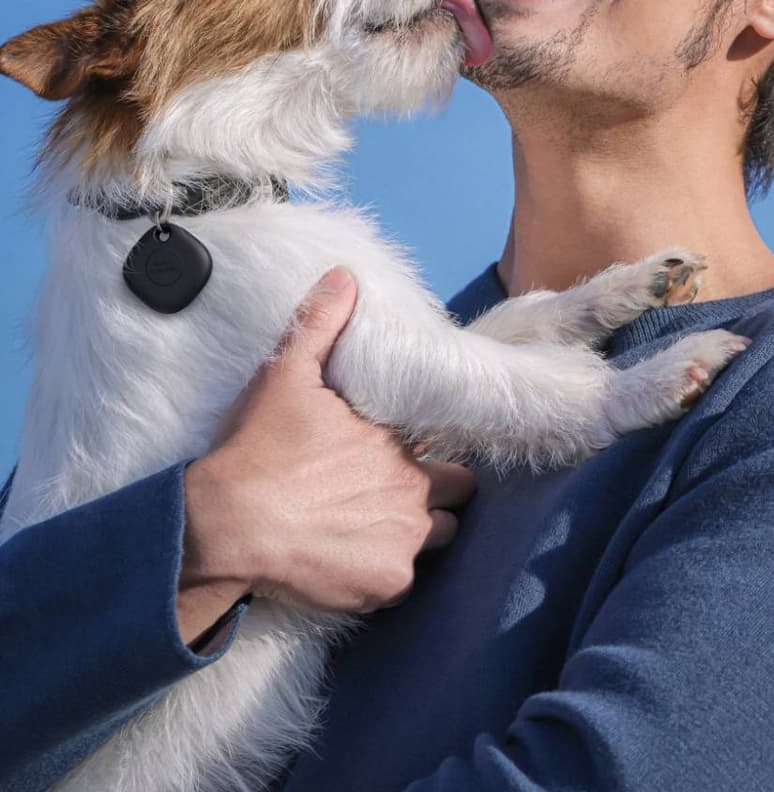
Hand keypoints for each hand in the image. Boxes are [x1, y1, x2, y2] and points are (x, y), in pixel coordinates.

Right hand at [177, 268, 475, 644]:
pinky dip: (384, 571)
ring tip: (378, 526)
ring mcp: (404, 542)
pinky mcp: (387, 586)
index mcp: (397, 441)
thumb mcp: (286, 373)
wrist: (226, 523)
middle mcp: (414, 491)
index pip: (441, 441)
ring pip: (441, 536)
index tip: (401, 449)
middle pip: (457, 490)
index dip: (424, 445)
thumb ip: (320, 322)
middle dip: (439, 488)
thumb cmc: (258, 448)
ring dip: (420, 530)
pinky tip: (351, 559)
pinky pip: (404, 581)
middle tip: (395, 489)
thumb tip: (345, 276)